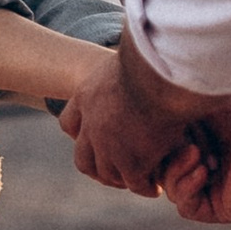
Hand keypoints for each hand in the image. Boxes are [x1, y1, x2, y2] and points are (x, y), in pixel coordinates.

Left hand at [59, 53, 201, 196]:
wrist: (161, 74)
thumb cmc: (153, 56)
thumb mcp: (130, 56)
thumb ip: (129, 62)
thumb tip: (141, 41)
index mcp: (87, 96)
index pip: (69, 123)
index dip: (80, 132)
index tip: (93, 136)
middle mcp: (92, 125)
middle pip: (83, 158)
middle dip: (97, 166)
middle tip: (114, 169)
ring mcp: (108, 146)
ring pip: (107, 173)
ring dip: (121, 179)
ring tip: (138, 180)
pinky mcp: (131, 162)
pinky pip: (135, 183)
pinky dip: (145, 188)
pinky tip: (155, 188)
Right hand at [159, 86, 230, 224]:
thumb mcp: (192, 111)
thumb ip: (167, 121)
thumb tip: (137, 122)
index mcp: (198, 147)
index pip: (161, 156)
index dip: (155, 146)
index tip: (161, 129)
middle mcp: (205, 171)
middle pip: (162, 175)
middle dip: (167, 158)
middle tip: (184, 140)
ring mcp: (212, 192)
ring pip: (172, 192)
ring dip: (178, 172)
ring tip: (198, 152)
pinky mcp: (220, 210)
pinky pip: (186, 207)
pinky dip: (188, 188)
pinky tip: (203, 170)